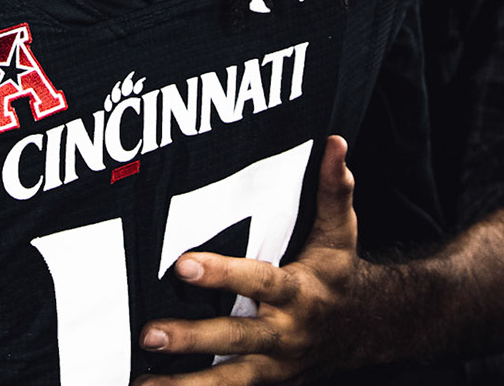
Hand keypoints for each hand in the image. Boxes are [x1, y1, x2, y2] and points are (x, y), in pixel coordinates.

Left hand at [135, 136, 374, 383]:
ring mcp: (272, 365)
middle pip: (234, 337)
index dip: (222, 274)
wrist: (362, 331)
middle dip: (191, 338)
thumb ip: (333, 189)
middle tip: (148, 332)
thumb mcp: (341, 233)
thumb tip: (334, 142)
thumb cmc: (337, 273)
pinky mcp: (262, 382)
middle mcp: (284, 334)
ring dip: (183, 385)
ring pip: (227, 380)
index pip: (259, 281)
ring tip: (141, 383)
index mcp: (300, 293)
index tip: (182, 265)